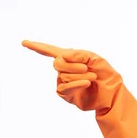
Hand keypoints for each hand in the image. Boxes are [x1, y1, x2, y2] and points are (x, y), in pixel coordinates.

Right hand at [22, 40, 136, 137]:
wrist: (112, 92)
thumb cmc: (105, 74)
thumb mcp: (95, 59)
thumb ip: (79, 54)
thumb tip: (62, 56)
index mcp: (70, 58)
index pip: (50, 50)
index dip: (37, 47)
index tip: (23, 42)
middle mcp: (64, 70)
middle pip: (57, 63)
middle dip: (73, 65)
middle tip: (87, 69)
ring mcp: (64, 82)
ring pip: (62, 76)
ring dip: (79, 76)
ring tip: (92, 78)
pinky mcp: (66, 95)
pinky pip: (64, 87)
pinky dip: (76, 84)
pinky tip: (86, 84)